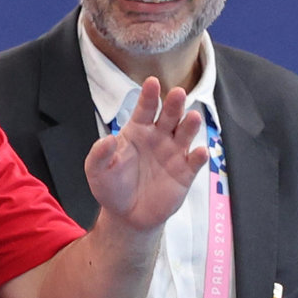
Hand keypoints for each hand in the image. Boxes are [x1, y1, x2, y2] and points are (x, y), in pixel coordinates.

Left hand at [85, 78, 206, 232]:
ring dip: (190, 124)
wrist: (126, 215)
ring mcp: (173, 154)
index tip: (152, 82)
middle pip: (169, 116)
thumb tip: (107, 138)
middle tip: (178, 93)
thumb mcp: (97, 171)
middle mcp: (158, 137)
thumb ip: (100, 154)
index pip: (144, 109)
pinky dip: (199, 156)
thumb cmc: (111, 187)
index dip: (149, 96)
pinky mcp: (185, 173)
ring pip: (185, 134)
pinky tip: (200, 151)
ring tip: (193, 117)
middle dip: (174, 104)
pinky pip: (195, 162)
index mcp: (137, 131)